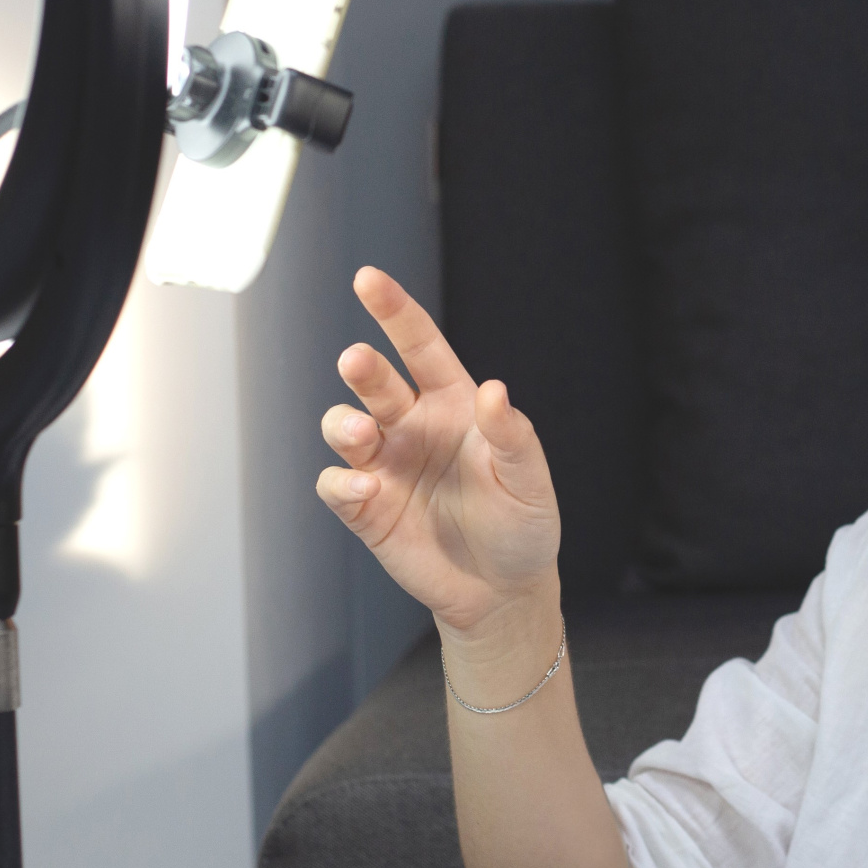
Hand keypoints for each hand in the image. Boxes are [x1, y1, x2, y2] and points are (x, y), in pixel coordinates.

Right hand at [315, 267, 559, 639]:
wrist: (502, 590)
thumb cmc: (522, 524)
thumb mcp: (530, 480)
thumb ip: (512, 436)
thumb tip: (494, 391)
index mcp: (452, 403)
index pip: (419, 346)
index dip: (394, 311)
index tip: (368, 278)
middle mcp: (411, 425)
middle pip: (375, 382)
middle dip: (361, 368)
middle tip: (357, 362)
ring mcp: (385, 465)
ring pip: (344, 426)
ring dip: (344, 424)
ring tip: (362, 434)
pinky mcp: (366, 508)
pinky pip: (337, 484)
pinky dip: (342, 482)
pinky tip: (366, 489)